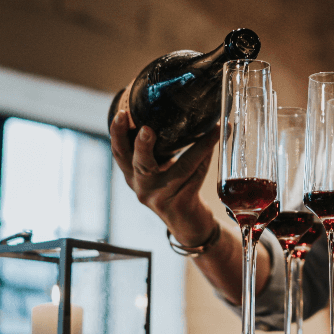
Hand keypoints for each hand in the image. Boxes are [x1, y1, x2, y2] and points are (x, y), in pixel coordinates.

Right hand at [110, 111, 218, 245]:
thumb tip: (175, 109)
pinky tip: (215, 143)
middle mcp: (142, 187)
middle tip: (146, 129)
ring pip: (180, 168)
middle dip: (141, 145)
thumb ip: (157, 148)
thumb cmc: (174, 188)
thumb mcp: (158, 170)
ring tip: (210, 130)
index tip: (121, 114)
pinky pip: (196, 176)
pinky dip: (207, 157)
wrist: (188, 223)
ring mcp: (160, 197)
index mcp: (133, 175)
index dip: (117, 134)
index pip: (119, 153)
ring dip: (198, 147)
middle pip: (137, 164)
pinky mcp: (180, 203)